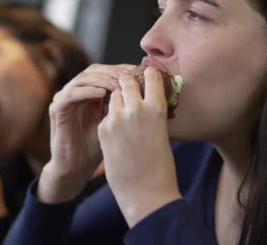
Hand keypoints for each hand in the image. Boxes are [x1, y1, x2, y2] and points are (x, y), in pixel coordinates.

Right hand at [38, 64, 134, 202]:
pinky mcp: (57, 109)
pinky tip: (102, 94)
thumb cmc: (97, 146)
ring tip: (118, 84)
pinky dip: (87, 91)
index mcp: (90, 92)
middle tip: (129, 76)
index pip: (106, 71)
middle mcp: (76, 91)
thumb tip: (148, 92)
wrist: (77, 167)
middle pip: (94, 70)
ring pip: (83, 78)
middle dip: (113, 72)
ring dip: (101, 79)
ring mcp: (65, 98)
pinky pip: (70, 94)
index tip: (139, 72)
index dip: (122, 69)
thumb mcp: (114, 122)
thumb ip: (123, 105)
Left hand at [97, 67, 181, 226]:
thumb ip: (153, 112)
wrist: (146, 192)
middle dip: (127, 82)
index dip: (147, 74)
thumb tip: (147, 99)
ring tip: (122, 109)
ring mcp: (117, 118)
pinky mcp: (104, 129)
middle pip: (126, 81)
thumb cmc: (161, 165)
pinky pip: (106, 114)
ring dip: (116, 98)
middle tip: (128, 86)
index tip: (146, 74)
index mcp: (157, 107)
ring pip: (113, 95)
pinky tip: (115, 128)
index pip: (150, 76)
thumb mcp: (163, 132)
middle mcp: (136, 108)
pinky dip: (110, 116)